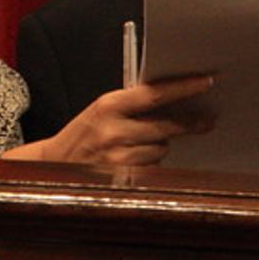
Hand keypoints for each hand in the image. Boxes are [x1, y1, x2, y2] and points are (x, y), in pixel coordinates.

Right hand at [4, 76, 214, 164]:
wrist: (52, 165)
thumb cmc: (83, 134)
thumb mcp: (101, 110)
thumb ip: (132, 103)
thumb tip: (173, 98)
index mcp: (109, 105)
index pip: (155, 93)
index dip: (184, 87)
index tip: (206, 81)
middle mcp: (114, 130)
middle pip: (166, 126)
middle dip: (187, 124)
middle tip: (206, 121)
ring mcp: (118, 157)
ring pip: (161, 149)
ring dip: (159, 146)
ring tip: (141, 144)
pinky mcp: (122, 178)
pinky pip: (153, 168)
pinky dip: (150, 164)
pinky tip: (134, 160)